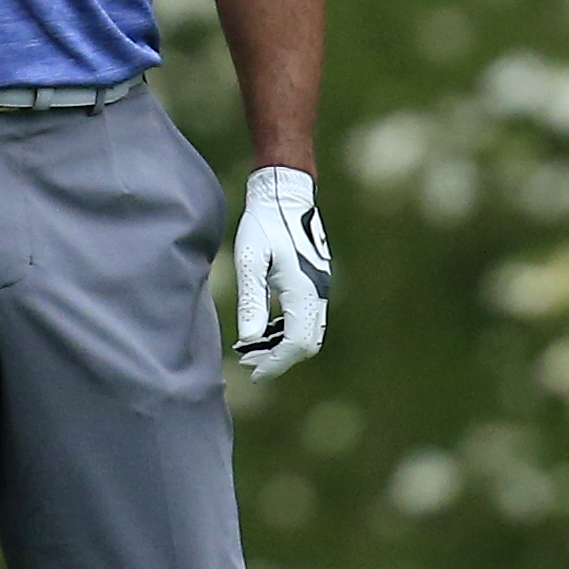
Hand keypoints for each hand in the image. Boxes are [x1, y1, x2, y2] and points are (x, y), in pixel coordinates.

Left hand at [232, 165, 330, 378]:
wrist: (285, 194)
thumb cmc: (263, 224)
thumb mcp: (250, 261)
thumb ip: (251, 301)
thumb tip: (249, 339)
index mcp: (304, 290)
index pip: (295, 343)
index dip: (275, 363)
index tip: (253, 374)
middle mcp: (318, 291)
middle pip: (306, 343)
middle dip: (279, 358)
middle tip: (248, 363)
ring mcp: (321, 286)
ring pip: (309, 332)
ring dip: (282, 345)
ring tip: (251, 347)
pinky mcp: (317, 281)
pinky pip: (308, 317)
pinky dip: (287, 330)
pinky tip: (264, 328)